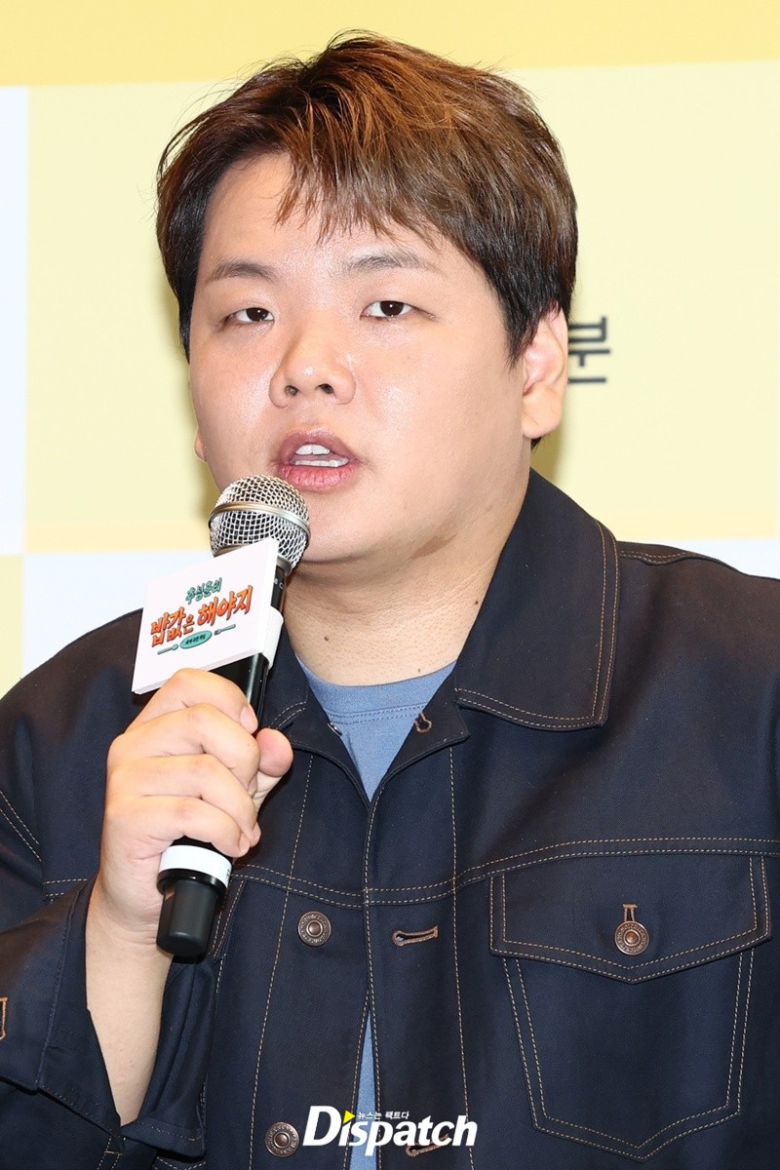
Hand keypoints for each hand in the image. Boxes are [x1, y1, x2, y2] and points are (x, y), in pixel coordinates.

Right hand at [90, 668, 292, 944]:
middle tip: (248, 794)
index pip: (189, 682)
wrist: (145, 895)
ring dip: (240, 808)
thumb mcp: (234, 790)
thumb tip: (277, 744)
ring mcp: (125, 780)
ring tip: (242, 830)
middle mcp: (132, 744)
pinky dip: (226, 832)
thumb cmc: (188, 834)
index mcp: (154, 726)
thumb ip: (260, 763)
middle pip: (204, 721)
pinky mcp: (125, 817)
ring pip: (205, 772)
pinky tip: (231, 846)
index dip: (230, 701)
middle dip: (244, 760)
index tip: (250, 732)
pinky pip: (193, 813)